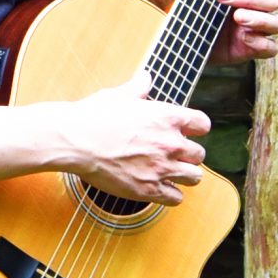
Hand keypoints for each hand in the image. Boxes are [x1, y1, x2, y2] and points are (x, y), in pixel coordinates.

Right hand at [46, 73, 210, 205]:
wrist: (75, 141)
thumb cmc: (93, 116)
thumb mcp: (119, 95)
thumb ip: (138, 87)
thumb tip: (145, 78)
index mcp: (168, 117)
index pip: (203, 124)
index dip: (195, 129)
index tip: (187, 132)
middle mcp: (171, 143)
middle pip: (199, 154)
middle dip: (188, 155)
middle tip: (173, 155)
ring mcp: (162, 168)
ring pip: (194, 177)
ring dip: (184, 175)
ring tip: (171, 173)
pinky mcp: (148, 189)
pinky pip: (176, 198)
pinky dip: (170, 194)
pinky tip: (159, 188)